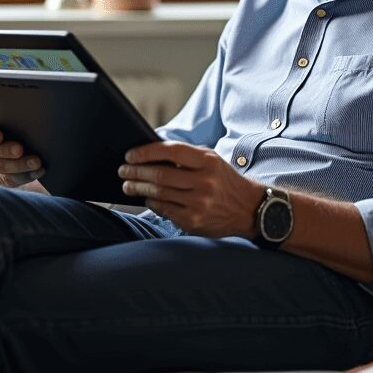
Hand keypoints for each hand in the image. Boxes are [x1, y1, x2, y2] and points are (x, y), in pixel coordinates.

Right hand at [0, 115, 45, 187]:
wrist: (16, 139)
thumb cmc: (13, 122)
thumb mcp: (10, 116)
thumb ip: (12, 115)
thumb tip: (27, 115)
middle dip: (6, 151)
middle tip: (21, 149)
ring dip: (19, 166)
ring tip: (35, 162)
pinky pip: (9, 180)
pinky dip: (25, 176)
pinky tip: (37, 171)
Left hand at [117, 141, 263, 238]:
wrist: (249, 208)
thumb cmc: (223, 180)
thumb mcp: (211, 161)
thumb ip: (185, 155)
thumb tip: (149, 151)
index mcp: (208, 161)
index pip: (170, 151)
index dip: (146, 152)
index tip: (130, 154)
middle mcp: (204, 182)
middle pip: (160, 175)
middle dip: (136, 172)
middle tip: (122, 170)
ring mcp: (199, 203)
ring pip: (158, 193)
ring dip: (138, 188)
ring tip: (128, 184)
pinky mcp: (194, 221)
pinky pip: (164, 210)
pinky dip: (151, 203)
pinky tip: (146, 198)